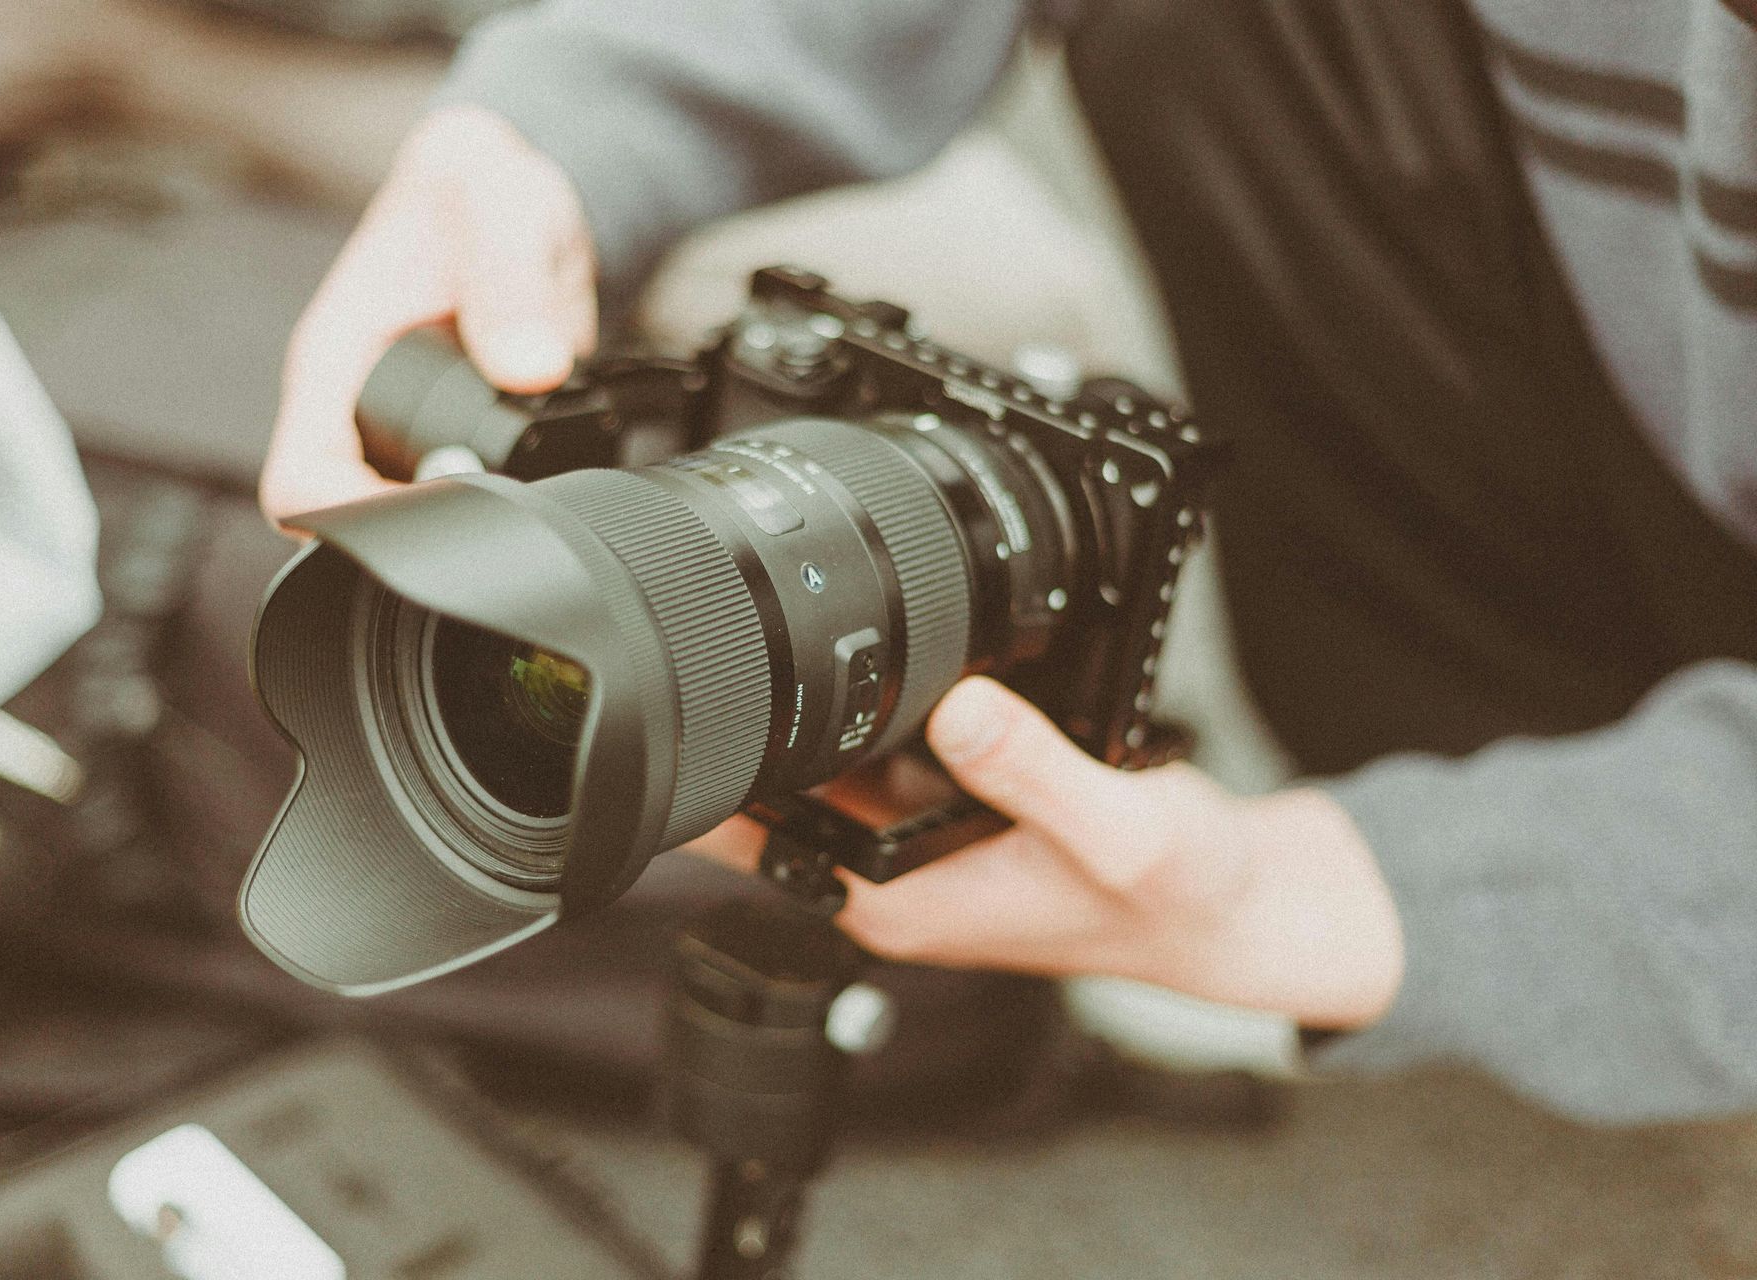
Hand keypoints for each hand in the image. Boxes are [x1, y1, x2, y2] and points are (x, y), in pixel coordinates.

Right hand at [260, 106, 596, 527]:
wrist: (514, 189)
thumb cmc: (480, 183)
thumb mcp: (495, 197)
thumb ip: (508, 275)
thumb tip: (529, 368)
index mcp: (338, 359)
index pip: (300, 483)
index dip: (350, 524)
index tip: (427, 525)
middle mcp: (362, 408)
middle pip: (356, 521)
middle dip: (422, 533)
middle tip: (498, 518)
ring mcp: (409, 432)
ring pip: (417, 518)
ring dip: (469, 519)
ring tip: (529, 496)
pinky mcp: (462, 440)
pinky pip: (472, 495)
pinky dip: (510, 500)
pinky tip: (551, 480)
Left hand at [693, 677, 1405, 1029]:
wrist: (1237, 907)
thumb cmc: (1184, 896)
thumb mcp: (1120, 827)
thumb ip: (1036, 770)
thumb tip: (955, 705)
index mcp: (901, 900)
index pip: (753, 837)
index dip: (705, 766)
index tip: (682, 684)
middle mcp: (894, 878)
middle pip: (774, 787)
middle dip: (752, 710)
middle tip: (736, 609)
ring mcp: (920, 844)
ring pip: (828, 759)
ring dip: (817, 700)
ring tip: (804, 609)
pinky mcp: (954, 809)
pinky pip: (888, 747)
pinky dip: (882, 702)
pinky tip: (894, 646)